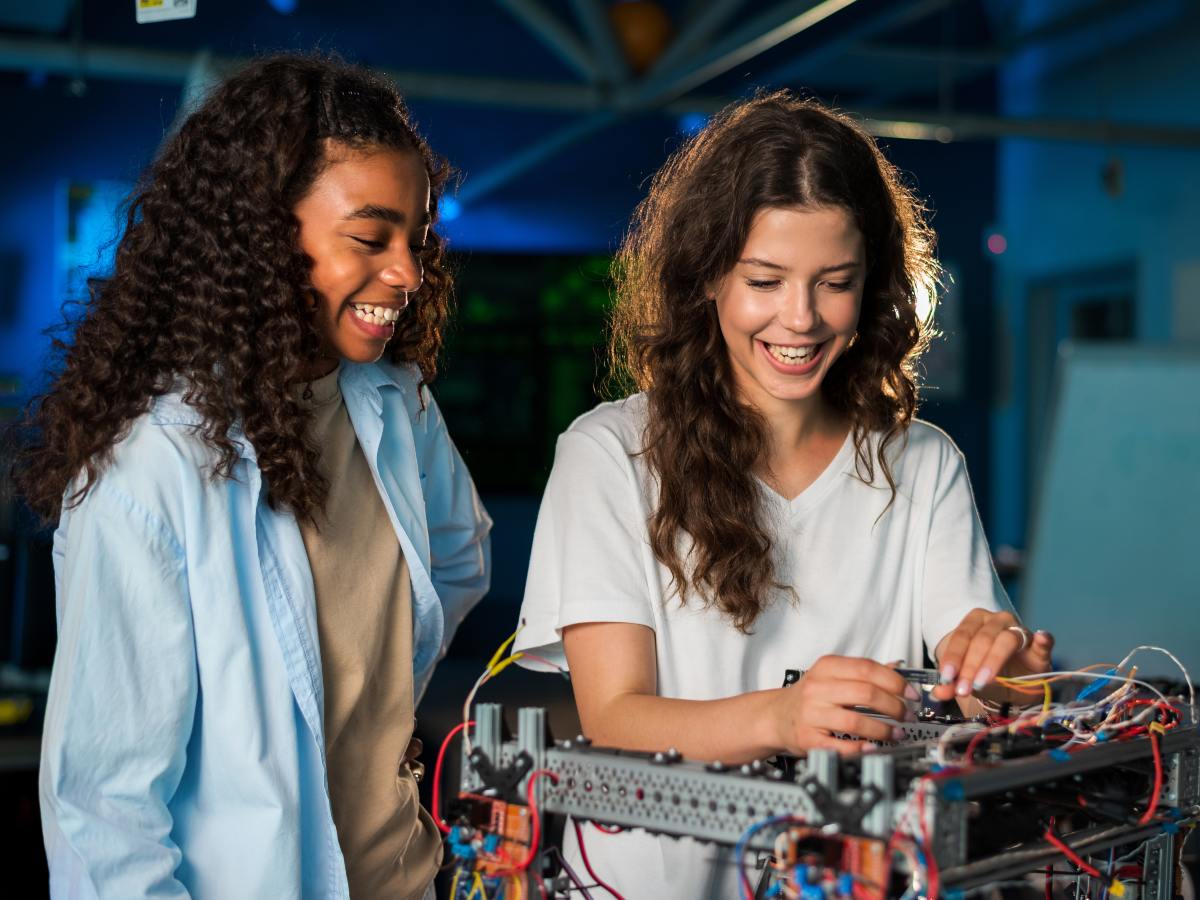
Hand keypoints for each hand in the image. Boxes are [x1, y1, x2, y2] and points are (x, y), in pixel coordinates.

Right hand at [770, 656, 919, 755]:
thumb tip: (899, 670)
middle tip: (907, 716)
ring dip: (884, 730)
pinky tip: (874, 747)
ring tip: (897, 733)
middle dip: (894, 706)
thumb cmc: (810, 697)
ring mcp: (811, 713)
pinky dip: (862, 748)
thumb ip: (863, 672)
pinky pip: (841, 746)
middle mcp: (817, 688)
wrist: (776, 716)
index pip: (867, 668)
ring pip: (856, 721)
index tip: (911, 694)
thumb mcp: (832, 676)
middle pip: (865, 693)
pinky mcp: (808, 738)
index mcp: (826, 667)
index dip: (895, 682)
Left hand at [931, 608, 1053, 702]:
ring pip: (1006, 640)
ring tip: (982, 681)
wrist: (1014, 686)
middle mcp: (997, 621)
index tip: (946, 677)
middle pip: (981, 639)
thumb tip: (939, 692)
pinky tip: (1041, 638)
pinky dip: (1043, 640)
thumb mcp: (965, 679)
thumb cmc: (987, 674)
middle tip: (963, 687)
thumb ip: (951, 684)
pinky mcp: (1040, 648)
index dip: (953, 657)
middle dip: (969, 665)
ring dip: (992, 661)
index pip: (962, 636)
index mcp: (975, 621)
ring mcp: (1020, 631)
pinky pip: (1043, 642)